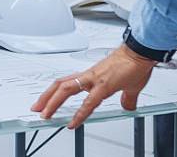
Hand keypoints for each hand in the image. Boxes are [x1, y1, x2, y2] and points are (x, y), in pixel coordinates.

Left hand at [32, 44, 155, 128]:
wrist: (140, 54)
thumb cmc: (133, 65)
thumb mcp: (128, 86)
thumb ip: (125, 97)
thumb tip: (127, 105)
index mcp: (90, 76)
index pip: (67, 84)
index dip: (56, 94)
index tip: (48, 104)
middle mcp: (88, 76)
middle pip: (59, 85)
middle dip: (46, 97)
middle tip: (37, 109)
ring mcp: (93, 79)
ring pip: (66, 89)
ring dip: (53, 103)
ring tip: (46, 114)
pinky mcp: (103, 85)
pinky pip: (88, 102)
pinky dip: (79, 114)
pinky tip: (73, 123)